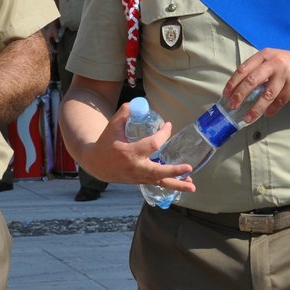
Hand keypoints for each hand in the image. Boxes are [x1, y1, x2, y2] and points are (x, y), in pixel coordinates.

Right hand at [76, 102, 195, 190]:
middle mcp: (136, 167)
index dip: (163, 134)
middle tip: (188, 167)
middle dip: (174, 170)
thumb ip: (125, 113)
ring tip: (192, 186)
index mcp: (130, 152)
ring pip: (160, 182)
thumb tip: (139, 103)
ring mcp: (139, 176)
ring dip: (177, 184)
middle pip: (157, 171)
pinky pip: (158, 184)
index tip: (168, 125)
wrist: (97, 164)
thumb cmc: (107, 142)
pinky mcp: (141, 181)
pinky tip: (186, 183)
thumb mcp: (112, 125)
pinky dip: (172, 185)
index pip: (152, 144)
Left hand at [219, 48, 289, 121]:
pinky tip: (267, 114)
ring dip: (256, 108)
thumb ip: (257, 69)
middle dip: (240, 95)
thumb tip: (239, 88)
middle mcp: (273, 62)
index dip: (233, 83)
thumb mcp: (272, 60)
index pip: (243, 69)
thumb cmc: (288, 64)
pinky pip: (280, 100)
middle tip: (233, 106)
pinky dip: (273, 109)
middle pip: (252, 81)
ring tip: (249, 117)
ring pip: (267, 94)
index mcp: (264, 55)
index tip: (226, 95)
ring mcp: (284, 73)